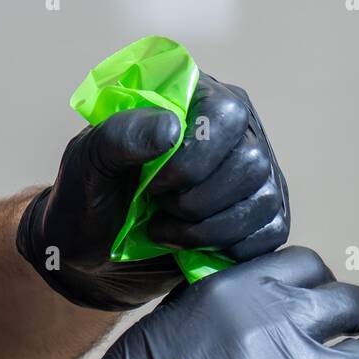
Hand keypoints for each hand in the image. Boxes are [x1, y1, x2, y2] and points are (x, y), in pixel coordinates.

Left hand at [16, 75, 290, 310]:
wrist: (91, 257)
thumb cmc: (90, 199)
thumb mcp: (87, 161)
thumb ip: (120, 135)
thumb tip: (170, 128)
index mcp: (197, 102)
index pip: (226, 112)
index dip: (193, 155)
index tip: (152, 182)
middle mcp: (235, 135)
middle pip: (250, 161)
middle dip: (196, 200)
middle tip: (157, 207)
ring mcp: (253, 179)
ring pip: (262, 200)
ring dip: (206, 228)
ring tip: (165, 230)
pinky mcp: (260, 222)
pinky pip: (270, 234)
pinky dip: (226, 249)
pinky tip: (191, 249)